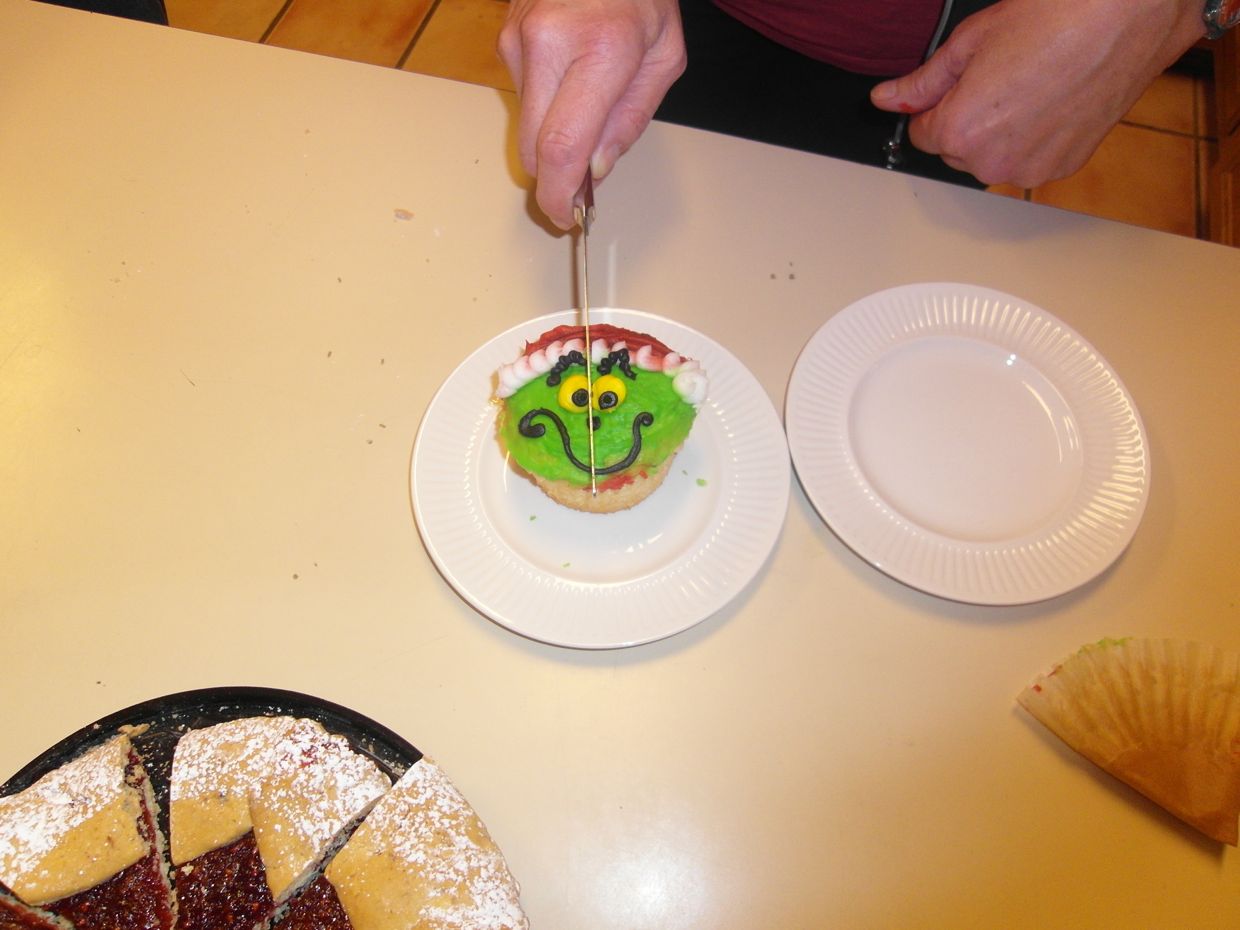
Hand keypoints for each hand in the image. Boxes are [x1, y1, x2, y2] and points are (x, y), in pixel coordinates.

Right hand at [498, 0, 685, 228]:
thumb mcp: (663, 57)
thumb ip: (631, 120)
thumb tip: (596, 169)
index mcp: (599, 50)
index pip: (563, 146)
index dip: (560, 194)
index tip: (566, 217)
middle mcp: (547, 45)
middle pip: (533, 148)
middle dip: (554, 179)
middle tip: (579, 192)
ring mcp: (517, 40)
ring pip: (526, 126)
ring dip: (553, 138)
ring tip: (588, 108)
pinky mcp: (504, 39)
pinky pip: (523, 97)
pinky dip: (546, 108)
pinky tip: (571, 82)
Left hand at [870, 0, 1205, 186]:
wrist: (1128, 16)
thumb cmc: (1057, 17)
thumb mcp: (971, 40)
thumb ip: (924, 80)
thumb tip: (888, 98)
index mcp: (960, 132)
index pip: (921, 134)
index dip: (937, 105)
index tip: (960, 82)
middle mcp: (992, 162)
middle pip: (956, 150)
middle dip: (967, 120)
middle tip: (1001, 75)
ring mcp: (1031, 169)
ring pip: (993, 159)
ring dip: (1000, 133)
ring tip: (1030, 85)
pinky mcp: (1064, 167)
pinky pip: (1029, 160)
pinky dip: (1033, 138)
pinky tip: (1052, 99)